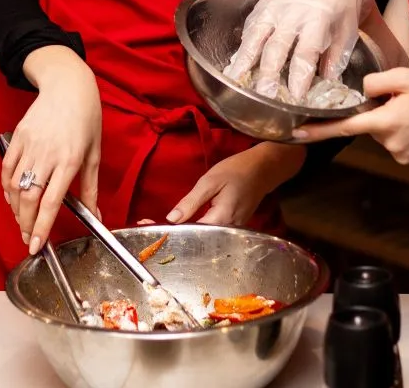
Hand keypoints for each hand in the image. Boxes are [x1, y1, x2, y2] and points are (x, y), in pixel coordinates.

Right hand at [1, 45, 102, 254]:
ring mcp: (30, 145)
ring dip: (16, 209)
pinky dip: (6, 188)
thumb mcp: (95, 153)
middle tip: (27, 238)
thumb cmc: (87, 118)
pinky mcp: (18, 137)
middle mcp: (48, 154)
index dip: (42, 227)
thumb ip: (92, 188)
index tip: (36, 245)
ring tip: (22, 221)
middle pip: (29, 198)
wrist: (68, 86)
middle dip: (26, 224)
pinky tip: (13, 198)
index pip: (51, 202)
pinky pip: (6, 168)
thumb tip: (97, 216)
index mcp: (70, 160)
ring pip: (15, 186)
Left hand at [154, 144, 306, 225]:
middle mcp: (226, 232)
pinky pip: (209, 232)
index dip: (165, 231)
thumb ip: (190, 202)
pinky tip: (180, 225)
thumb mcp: (210, 181)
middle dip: (169, 235)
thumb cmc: (237, 170)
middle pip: (193, 240)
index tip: (144, 225)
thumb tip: (170, 219)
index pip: (187, 233)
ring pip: (201, 238)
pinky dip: (193, 229)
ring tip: (156, 229)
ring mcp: (231, 232)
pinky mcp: (232, 228)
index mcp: (219, 221)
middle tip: (146, 228)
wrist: (265, 168)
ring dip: (180, 234)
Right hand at [224, 0, 375, 101]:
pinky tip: (236, 64)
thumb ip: (334, 60)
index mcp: (318, 19)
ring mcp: (276, 6)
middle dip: (267, 73)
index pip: (305, 53)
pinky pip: (250, 26)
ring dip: (244, 59)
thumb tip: (325, 87)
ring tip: (235, 80)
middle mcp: (293, 13)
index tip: (295, 97)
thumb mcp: (347, 32)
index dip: (299, 77)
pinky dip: (243, 45)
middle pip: (276, 47)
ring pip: (256, 35)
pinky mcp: (265, 2)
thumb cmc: (343, 5)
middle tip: (262, 96)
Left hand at [291, 68, 408, 162]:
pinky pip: (394, 141)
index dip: (318, 131)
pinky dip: (401, 129)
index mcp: (386, 122)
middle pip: (367, 125)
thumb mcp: (404, 77)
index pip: (344, 127)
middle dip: (376, 111)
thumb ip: (375, 81)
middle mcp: (390, 143)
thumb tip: (360, 91)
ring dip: (390, 120)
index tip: (296, 134)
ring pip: (382, 132)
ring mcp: (400, 153)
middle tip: (400, 97)